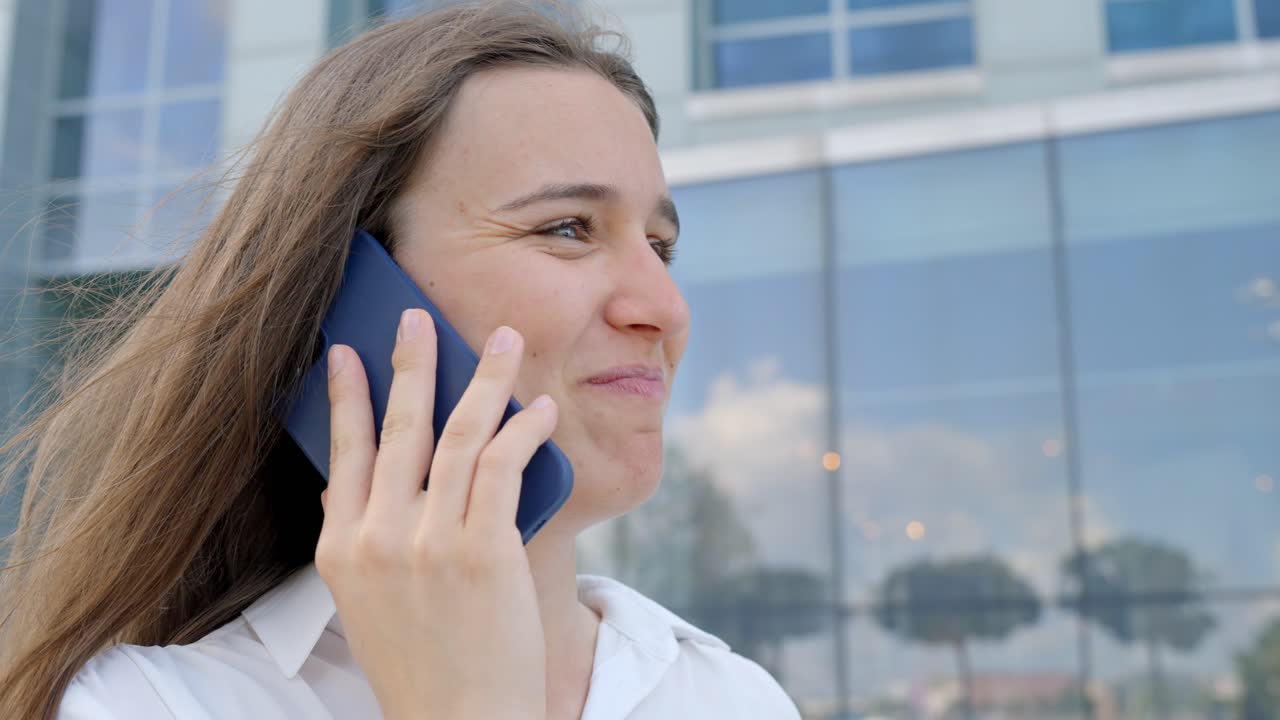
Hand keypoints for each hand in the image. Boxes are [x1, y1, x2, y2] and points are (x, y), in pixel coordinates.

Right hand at [315, 309, 555, 719]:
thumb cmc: (421, 661)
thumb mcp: (366, 602)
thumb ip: (361, 539)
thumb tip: (356, 477)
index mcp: (340, 548)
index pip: (341, 452)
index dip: (344, 396)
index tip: (343, 351)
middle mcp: (378, 538)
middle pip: (398, 428)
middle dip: (411, 363)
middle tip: (417, 316)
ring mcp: (429, 543)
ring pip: (458, 435)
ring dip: (484, 380)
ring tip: (503, 342)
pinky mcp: (483, 551)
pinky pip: (504, 467)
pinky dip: (524, 429)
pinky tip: (540, 408)